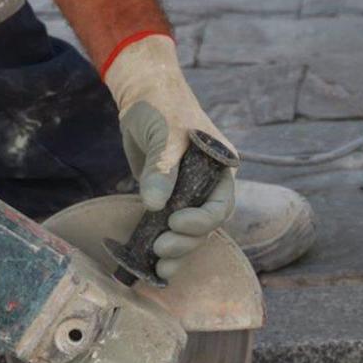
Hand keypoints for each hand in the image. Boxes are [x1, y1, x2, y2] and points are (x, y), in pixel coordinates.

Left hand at [102, 33, 236, 280]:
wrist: (141, 93)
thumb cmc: (161, 105)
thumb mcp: (165, 133)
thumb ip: (162, 169)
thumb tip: (155, 205)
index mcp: (221, 169)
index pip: (221, 205)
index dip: (202, 221)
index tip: (175, 221)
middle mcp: (208, 185)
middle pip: (204, 227)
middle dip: (185, 242)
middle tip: (160, 249)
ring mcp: (187, 194)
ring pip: (187, 234)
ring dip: (174, 253)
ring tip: (156, 269)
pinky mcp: (166, 199)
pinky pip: (167, 228)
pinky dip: (158, 245)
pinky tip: (148, 263)